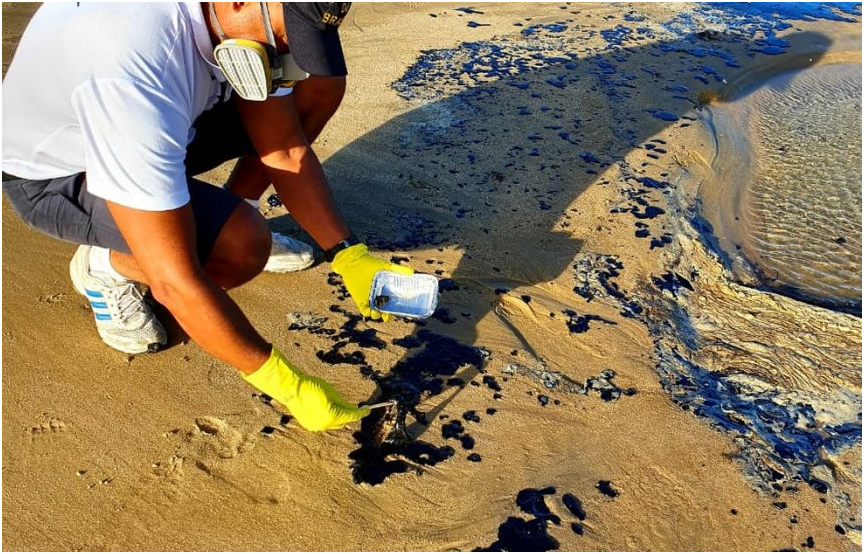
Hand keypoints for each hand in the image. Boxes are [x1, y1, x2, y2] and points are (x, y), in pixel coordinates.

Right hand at [244, 347, 368, 431]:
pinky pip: (323, 423)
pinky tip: (328, 410)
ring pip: (333, 424)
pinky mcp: (309, 425)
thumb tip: (351, 409)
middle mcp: (324, 424)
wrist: (292, 389)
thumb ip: (343, 403)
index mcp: (332, 415)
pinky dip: (328, 418)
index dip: (360, 412)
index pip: (351, 415)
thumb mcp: (332, 392)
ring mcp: (316, 426)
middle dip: (349, 414)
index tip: (367, 410)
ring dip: (338, 417)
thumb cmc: (312, 386)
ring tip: (340, 407)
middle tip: (355, 408)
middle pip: (342, 421)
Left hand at [330, 243, 412, 320]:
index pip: (393, 304)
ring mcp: (369, 299)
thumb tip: (412, 272)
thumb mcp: (386, 267)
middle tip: (387, 316)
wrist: (354, 262)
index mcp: (386, 291)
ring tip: (377, 312)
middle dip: (387, 316)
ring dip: (377, 315)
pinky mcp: (360, 300)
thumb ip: (399, 270)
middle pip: (384, 311)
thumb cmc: (371, 264)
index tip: (399, 312)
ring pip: (375, 313)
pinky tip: (369, 310)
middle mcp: (378, 297)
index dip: (396, 310)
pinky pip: (364, 310)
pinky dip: (367, 312)